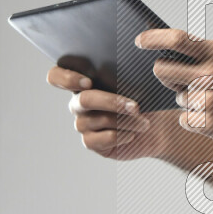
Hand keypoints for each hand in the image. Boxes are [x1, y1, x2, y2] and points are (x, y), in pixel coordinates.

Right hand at [46, 64, 160, 160]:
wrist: (156, 127)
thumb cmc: (146, 100)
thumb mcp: (138, 85)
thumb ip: (124, 77)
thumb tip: (125, 71)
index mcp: (84, 81)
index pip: (56, 76)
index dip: (66, 78)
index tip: (88, 82)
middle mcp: (79, 102)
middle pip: (84, 100)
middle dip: (112, 102)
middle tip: (136, 107)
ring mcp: (83, 123)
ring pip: (99, 119)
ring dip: (126, 121)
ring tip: (144, 123)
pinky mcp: (90, 142)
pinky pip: (101, 138)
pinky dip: (121, 136)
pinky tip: (132, 135)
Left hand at [136, 28, 212, 152]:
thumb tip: (187, 45)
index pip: (176, 39)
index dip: (152, 38)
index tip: (139, 41)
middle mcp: (210, 76)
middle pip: (161, 71)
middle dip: (166, 76)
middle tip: (181, 80)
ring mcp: (209, 102)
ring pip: (178, 99)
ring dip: (191, 102)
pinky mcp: (210, 125)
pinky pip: (185, 120)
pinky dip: (197, 121)